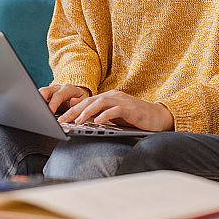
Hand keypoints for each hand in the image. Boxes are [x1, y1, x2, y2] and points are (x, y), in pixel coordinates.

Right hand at [39, 84, 90, 113]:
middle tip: (39, 108)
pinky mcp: (46, 95)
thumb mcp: (84, 100)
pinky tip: (37, 109)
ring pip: (40, 93)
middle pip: (45, 91)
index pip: (58, 95)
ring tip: (36, 109)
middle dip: (40, 98)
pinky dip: (37, 102)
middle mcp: (57, 88)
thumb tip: (73, 101)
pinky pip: (39, 97)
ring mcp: (50, 91)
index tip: (50, 112)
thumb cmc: (80, 98)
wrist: (78, 93)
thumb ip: (79, 102)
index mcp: (67, 89)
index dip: (53, 104)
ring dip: (37, 100)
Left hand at [57, 89, 174, 131]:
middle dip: (74, 111)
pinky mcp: (131, 109)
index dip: (72, 109)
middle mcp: (114, 96)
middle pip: (90, 101)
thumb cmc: (135, 118)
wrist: (158, 117)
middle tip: (62, 120)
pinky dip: (105, 115)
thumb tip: (81, 118)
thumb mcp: (114, 116)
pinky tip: (97, 122)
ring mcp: (122, 101)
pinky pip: (116, 110)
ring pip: (100, 103)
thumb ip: (100, 114)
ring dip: (87, 112)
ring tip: (77, 121)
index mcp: (109, 97)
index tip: (60, 119)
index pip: (86, 102)